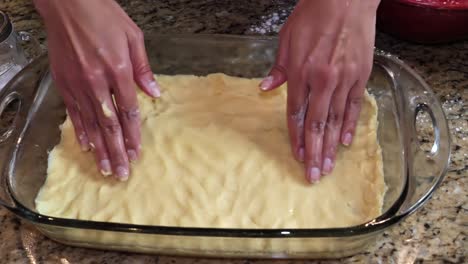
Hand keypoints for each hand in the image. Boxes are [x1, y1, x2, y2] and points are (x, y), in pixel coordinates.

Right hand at [34, 0, 159, 180]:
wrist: (69, 3)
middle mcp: (97, 81)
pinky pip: (73, 112)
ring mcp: (78, 83)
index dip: (134, 135)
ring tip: (105, 168)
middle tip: (121, 173)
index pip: (129, 112)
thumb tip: (156, 92)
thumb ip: (143, 68)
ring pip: (91, 123)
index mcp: (118, 70)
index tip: (137, 154)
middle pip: (110, 124)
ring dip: (99, 148)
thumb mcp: (133, 37)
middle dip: (117, 151)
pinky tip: (86, 146)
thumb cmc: (104, 16)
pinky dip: (80, 130)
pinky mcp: (64, 82)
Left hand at [259, 0, 379, 182]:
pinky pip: (354, 106)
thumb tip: (265, 89)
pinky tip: (346, 142)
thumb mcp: (286, 40)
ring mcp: (344, 79)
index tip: (298, 156)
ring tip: (329, 167)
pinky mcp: (361, 75)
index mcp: (301, 72)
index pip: (296, 113)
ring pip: (336, 120)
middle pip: (317, 123)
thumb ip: (278, 69)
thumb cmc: (312, 17)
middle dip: (315, 152)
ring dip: (331, 146)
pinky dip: (350, 125)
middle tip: (314, 175)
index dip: (296, 137)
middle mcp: (323, 80)